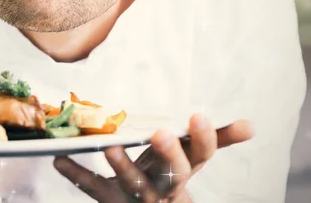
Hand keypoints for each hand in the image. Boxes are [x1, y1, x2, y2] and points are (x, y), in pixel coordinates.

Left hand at [54, 113, 253, 201]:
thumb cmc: (169, 183)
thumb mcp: (189, 162)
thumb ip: (210, 142)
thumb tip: (250, 125)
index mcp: (183, 174)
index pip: (201, 157)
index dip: (204, 139)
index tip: (199, 115)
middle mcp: (164, 189)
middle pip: (173, 175)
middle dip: (170, 155)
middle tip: (161, 133)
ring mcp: (137, 199)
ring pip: (134, 186)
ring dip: (123, 166)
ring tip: (110, 145)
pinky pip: (93, 190)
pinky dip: (76, 174)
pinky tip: (59, 159)